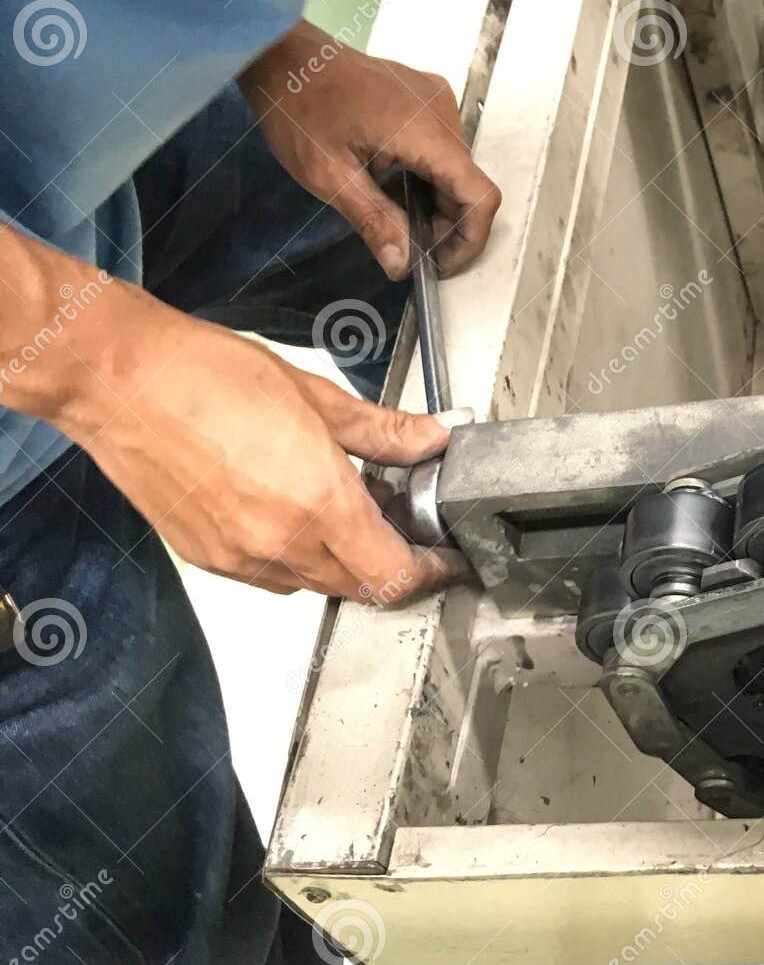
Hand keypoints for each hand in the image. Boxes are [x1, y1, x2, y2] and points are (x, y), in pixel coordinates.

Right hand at [52, 285, 466, 602]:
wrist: (117, 380)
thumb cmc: (206, 376)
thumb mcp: (316, 397)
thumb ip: (383, 431)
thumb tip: (433, 437)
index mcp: (319, 505)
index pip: (394, 575)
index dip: (430, 572)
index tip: (445, 559)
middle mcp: (280, 544)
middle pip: (359, 588)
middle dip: (391, 564)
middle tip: (403, 524)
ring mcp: (239, 558)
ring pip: (315, 584)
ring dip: (343, 562)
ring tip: (348, 510)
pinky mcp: (206, 557)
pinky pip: (271, 576)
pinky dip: (297, 557)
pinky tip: (296, 512)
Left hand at [239, 20, 501, 279]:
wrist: (279, 51)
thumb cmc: (298, 109)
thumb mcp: (328, 175)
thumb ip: (373, 221)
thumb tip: (401, 266)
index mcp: (425, 130)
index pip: (479, 195)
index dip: (469, 239)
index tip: (438, 265)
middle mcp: (443, 111)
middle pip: (468, 184)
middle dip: (446, 226)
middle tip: (407, 249)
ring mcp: (436, 99)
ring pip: (455, 169)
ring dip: (434, 203)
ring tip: (395, 221)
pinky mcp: (424, 96)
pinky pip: (441, 148)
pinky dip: (426, 177)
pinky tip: (393, 189)